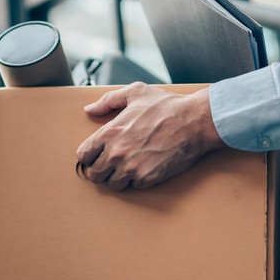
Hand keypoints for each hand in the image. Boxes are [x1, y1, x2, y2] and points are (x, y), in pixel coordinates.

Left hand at [76, 82, 225, 190]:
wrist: (195, 121)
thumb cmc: (167, 106)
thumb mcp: (135, 93)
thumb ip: (108, 101)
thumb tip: (89, 109)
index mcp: (109, 132)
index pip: (83, 155)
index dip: (90, 156)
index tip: (97, 155)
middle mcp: (116, 153)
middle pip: (94, 174)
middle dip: (102, 169)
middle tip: (112, 164)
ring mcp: (131, 168)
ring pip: (112, 185)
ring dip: (118, 178)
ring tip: (129, 167)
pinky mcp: (147, 179)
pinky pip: (133, 187)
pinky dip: (137, 180)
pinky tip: (145, 167)